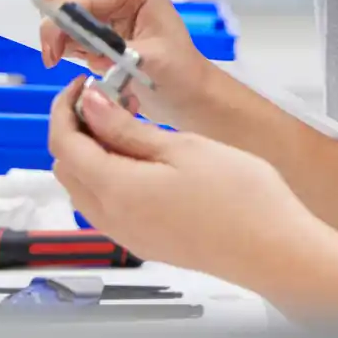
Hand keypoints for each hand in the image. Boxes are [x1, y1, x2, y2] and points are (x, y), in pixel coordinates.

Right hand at [38, 0, 237, 133]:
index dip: (59, 23)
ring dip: (59, 34)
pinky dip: (63, 41)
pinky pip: (62, 22)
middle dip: (55, 25)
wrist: (186, 92)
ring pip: (56, 4)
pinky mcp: (96, 17)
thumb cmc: (178, 75)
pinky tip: (83, 57)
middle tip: (58, 58)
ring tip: (80, 58)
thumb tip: (80, 46)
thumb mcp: (150, 62)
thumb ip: (115, 51)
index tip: (53, 56)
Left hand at [50, 82, 305, 284]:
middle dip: (77, 130)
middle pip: (67, 168)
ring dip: (92, 154)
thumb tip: (92, 106)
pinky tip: (143, 161)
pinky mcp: (145, 242)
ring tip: (129, 127)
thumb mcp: (183, 147)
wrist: (273, 250)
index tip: (85, 87)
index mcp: (116, 190)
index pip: (64, 144)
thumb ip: (128, 128)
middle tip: (109, 101)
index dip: (66, 109)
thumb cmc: (241, 200)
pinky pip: (106, 207)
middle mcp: (112, 219)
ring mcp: (127, 235)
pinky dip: (108, 178)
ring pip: (83, 189)